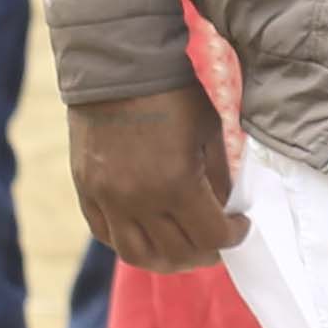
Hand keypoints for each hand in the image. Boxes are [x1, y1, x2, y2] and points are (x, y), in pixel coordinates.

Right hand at [69, 86, 240, 271]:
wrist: (117, 67)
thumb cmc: (172, 94)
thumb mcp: (210, 132)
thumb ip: (220, 177)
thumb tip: (225, 209)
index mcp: (177, 184)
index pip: (212, 236)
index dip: (234, 237)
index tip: (240, 226)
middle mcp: (139, 199)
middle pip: (177, 254)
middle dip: (205, 252)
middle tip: (216, 241)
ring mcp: (108, 199)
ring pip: (138, 255)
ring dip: (167, 260)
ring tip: (183, 248)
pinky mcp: (86, 191)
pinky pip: (107, 234)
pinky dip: (131, 242)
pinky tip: (149, 233)